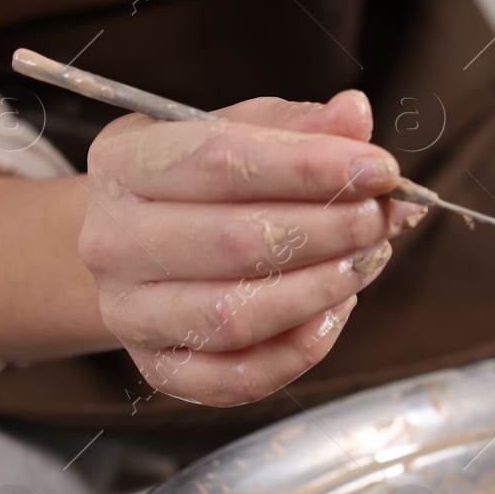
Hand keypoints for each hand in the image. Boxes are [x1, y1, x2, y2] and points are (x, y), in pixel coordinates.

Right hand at [80, 92, 419, 405]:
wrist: (134, 247)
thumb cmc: (195, 183)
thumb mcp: (235, 132)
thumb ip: (297, 125)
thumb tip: (355, 115)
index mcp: (125, 164)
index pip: (221, 162)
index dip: (310, 167)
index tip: (379, 169)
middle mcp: (114, 241)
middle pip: (234, 243)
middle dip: (327, 230)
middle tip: (381, 218)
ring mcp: (130, 313)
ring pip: (235, 316)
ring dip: (319, 290)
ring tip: (367, 260)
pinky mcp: (158, 367)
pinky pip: (238, 378)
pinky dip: (299, 351)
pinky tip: (335, 310)